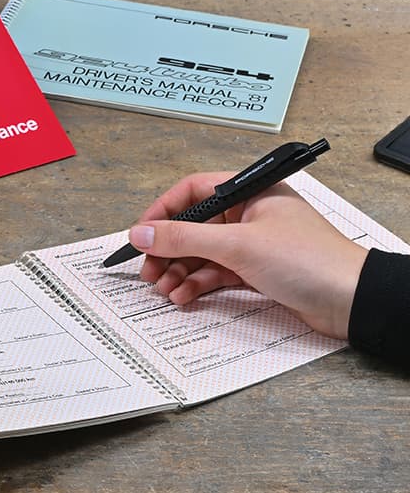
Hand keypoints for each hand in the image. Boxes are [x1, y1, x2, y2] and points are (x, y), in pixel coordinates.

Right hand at [127, 172, 367, 338]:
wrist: (352, 301)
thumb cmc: (310, 261)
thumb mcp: (236, 245)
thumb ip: (183, 238)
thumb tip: (141, 233)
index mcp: (249, 193)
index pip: (192, 191)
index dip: (163, 212)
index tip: (142, 234)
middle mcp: (249, 215)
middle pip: (193, 226)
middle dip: (167, 250)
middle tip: (149, 270)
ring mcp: (252, 244)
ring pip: (201, 253)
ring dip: (179, 271)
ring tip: (165, 289)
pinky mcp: (256, 272)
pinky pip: (215, 273)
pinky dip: (197, 284)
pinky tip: (185, 296)